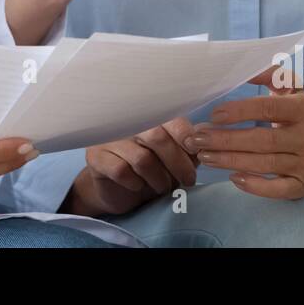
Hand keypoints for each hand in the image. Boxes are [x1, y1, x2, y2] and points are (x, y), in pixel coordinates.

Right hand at [60, 117, 199, 216]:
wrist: (115, 189)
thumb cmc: (148, 169)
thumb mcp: (173, 157)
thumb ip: (188, 145)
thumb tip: (207, 134)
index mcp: (147, 115)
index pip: (169, 117)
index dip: (185, 134)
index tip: (195, 151)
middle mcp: (126, 121)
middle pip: (157, 137)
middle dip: (178, 163)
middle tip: (188, 180)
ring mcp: (108, 137)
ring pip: (141, 159)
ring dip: (159, 179)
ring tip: (163, 187)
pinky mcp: (96, 156)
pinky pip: (121, 171)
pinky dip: (135, 183)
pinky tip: (138, 185)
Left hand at [187, 65, 303, 199]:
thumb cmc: (301, 115)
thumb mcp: (292, 89)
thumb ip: (269, 73)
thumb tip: (242, 68)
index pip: (268, 109)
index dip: (240, 111)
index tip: (214, 115)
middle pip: (262, 140)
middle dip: (226, 140)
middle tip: (197, 139)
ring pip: (264, 164)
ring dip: (230, 161)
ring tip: (204, 155)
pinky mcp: (303, 186)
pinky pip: (277, 190)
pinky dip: (254, 186)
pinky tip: (233, 178)